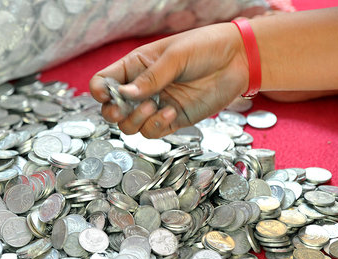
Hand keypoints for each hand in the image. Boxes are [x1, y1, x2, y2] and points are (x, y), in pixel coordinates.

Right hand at [90, 22, 248, 137]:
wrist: (238, 59)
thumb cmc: (205, 47)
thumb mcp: (175, 56)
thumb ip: (151, 77)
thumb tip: (125, 94)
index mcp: (136, 66)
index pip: (104, 81)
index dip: (99, 91)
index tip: (107, 96)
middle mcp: (142, 88)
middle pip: (112, 109)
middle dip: (115, 112)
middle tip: (124, 108)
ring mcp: (156, 105)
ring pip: (130, 125)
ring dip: (137, 120)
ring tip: (155, 106)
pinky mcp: (172, 119)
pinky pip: (153, 132)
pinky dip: (157, 126)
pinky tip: (171, 111)